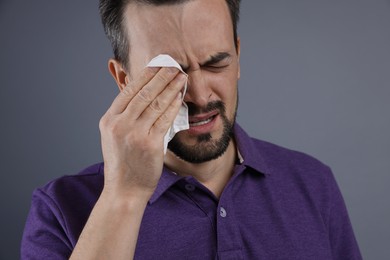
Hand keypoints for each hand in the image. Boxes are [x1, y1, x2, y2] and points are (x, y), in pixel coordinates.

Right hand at [99, 66, 185, 199]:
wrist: (124, 191)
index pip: (128, 91)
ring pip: (155, 103)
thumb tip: (142, 96)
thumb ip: (124, 117)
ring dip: (170, 87)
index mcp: (109, 120)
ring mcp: (134, 133)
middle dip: (160, 76)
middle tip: (173, 65)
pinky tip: (180, 96)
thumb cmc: (123, 164)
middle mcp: (119, 124)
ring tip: (181, 76)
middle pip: (143, 93)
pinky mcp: (149, 143)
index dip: (145, 75)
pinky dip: (173, 105)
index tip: (157, 65)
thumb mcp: (115, 137)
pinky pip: (164, 119)